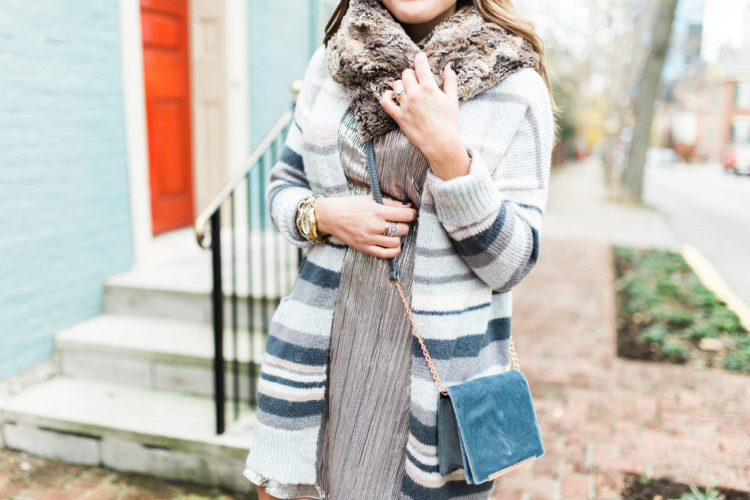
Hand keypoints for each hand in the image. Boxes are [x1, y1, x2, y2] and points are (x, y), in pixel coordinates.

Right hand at [314, 195, 416, 257]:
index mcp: (377, 211)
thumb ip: (390, 203)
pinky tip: (394, 245)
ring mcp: (369, 238)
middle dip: (404, 225)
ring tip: (394, 233)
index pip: (405, 216)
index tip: (410, 214)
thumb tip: (408, 207)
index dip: (412, 214)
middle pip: (403, 230)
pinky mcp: (365, 248)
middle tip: (399, 223)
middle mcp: (374, 226)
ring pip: (396, 242)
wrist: (331, 216)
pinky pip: (385, 254)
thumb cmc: (351, 205)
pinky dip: (394, 251)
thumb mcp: (371, 199)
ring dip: (399, 238)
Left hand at [380, 52, 470, 179]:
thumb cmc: (449, 122)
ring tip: (408, 89)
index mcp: (429, 88)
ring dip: (401, 84)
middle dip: (412, 74)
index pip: (420, 65)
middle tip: (417, 79)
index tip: (421, 57)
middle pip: (406, 74)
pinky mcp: (399, 116)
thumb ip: (450, 81)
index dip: (420, 58)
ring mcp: (405, 105)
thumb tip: (450, 65)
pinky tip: (391, 95)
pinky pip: (386, 102)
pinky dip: (386, 96)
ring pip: (396, 85)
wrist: (441, 143)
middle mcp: (415, 94)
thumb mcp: (453, 99)